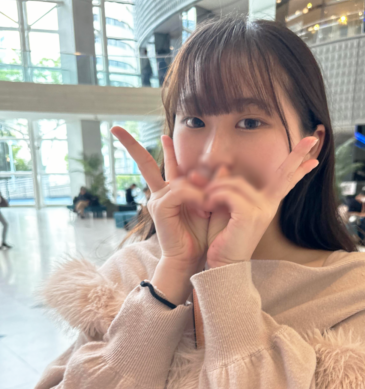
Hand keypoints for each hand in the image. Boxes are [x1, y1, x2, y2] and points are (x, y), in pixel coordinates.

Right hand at [111, 127, 210, 272]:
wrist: (192, 259)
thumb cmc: (202, 237)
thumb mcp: (213, 207)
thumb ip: (215, 186)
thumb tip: (224, 165)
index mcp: (172, 193)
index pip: (166, 166)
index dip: (166, 150)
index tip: (163, 136)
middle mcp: (160, 194)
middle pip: (145, 164)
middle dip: (131, 146)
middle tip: (116, 128)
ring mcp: (157, 200)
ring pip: (179, 180)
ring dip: (199, 192)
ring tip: (208, 209)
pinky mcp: (159, 207)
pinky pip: (180, 191)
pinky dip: (195, 197)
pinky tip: (203, 208)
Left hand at [201, 136, 318, 268]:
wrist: (222, 264)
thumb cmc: (223, 239)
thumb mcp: (226, 209)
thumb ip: (228, 189)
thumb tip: (224, 168)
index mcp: (266, 204)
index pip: (285, 181)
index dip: (298, 167)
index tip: (314, 156)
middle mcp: (268, 205)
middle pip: (283, 175)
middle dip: (297, 155)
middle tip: (311, 139)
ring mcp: (262, 210)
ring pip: (236, 183)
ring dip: (215, 188)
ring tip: (204, 201)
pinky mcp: (250, 214)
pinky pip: (228, 193)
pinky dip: (214, 196)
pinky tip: (207, 205)